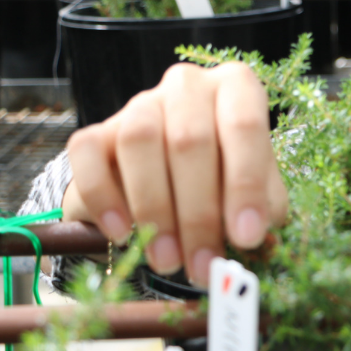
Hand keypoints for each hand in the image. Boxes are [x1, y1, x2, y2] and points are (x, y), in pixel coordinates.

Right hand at [62, 62, 287, 286]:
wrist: (164, 182)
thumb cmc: (221, 179)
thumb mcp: (253, 187)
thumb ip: (262, 206)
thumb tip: (258, 238)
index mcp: (236, 88)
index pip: (244, 124)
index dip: (246, 184)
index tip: (246, 237)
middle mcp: (188, 86)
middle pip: (190, 139)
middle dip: (198, 214)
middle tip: (203, 265)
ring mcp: (139, 104)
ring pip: (139, 141)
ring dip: (154, 209)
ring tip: (167, 259)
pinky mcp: (95, 131)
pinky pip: (88, 155)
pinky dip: (104, 199)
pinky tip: (122, 234)